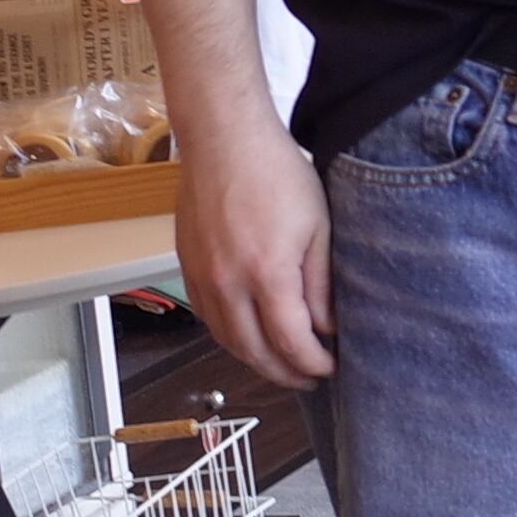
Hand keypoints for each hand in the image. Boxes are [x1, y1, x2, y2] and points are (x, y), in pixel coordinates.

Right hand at [174, 113, 333, 383]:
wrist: (224, 139)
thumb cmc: (276, 173)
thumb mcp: (318, 227)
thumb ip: (320, 284)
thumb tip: (326, 328)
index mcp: (267, 274)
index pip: (291, 343)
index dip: (313, 364)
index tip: (330, 367)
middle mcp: (228, 284)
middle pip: (255, 353)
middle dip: (285, 373)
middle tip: (310, 378)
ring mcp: (202, 277)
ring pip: (226, 340)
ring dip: (255, 360)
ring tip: (282, 364)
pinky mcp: (187, 267)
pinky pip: (206, 317)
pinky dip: (229, 336)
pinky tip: (249, 335)